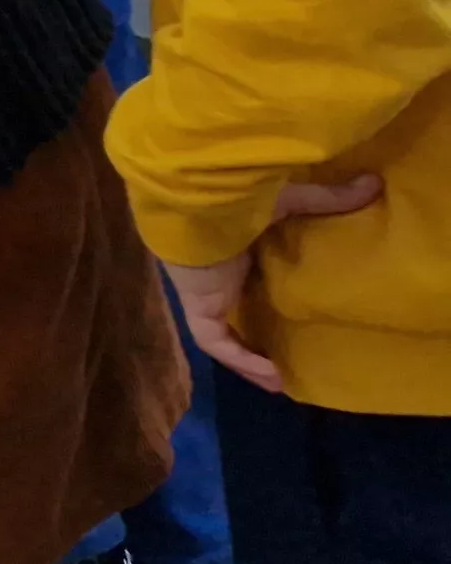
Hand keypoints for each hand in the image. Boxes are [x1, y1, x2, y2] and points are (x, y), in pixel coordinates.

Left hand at [165, 173, 383, 393]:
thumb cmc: (236, 196)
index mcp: (233, 246)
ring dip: (249, 357)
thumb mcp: (288, 199)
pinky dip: (242, 360)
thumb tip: (373, 184)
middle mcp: (215, 272)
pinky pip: (217, 343)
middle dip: (258, 332)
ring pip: (224, 332)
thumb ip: (328, 199)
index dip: (270, 292)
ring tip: (283, 379)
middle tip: (293, 352)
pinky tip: (272, 376)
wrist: (191, 199)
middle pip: (237, 308)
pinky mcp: (198, 306)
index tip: (299, 308)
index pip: (250, 275)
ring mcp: (204, 292)